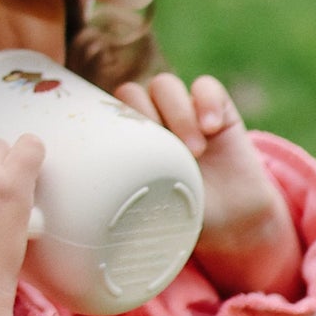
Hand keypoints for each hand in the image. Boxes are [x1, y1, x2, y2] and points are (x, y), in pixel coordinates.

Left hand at [115, 73, 302, 297]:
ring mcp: (182, 111)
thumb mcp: (149, 216)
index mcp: (127, 145)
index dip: (109, 120)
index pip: (105, 113)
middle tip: (164, 152)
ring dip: (177, 112)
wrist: (233, 223)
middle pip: (133, 93)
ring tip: (195, 150)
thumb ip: (124, 208)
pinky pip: (206, 86)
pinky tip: (213, 127)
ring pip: (165, 86)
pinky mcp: (217, 108)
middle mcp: (152, 123)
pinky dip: (207, 101)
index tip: (122, 150)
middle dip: (145, 117)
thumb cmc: (184, 220)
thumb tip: (83, 230)